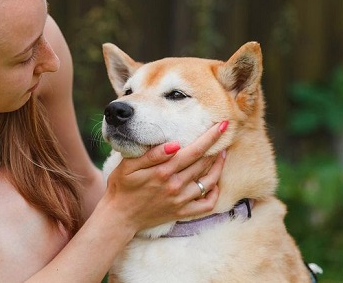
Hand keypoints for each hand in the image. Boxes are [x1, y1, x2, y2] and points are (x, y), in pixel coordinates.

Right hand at [103, 121, 227, 232]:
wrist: (120, 217)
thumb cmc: (122, 187)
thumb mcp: (128, 166)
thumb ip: (151, 154)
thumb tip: (174, 144)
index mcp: (163, 171)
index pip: (194, 150)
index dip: (210, 137)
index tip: (222, 125)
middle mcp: (175, 186)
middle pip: (204, 163)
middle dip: (216, 148)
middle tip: (223, 135)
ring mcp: (180, 200)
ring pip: (209, 182)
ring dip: (219, 167)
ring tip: (222, 155)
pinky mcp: (182, 213)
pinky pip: (206, 205)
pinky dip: (214, 193)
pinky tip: (214, 183)